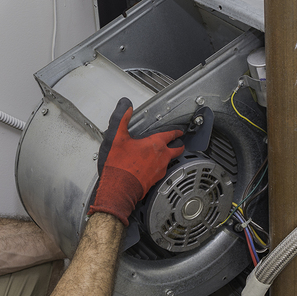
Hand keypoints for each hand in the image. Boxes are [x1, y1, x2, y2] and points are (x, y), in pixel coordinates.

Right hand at [88, 98, 183, 224]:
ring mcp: (160, 170)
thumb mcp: (117, 138)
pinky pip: (162, 171)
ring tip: (164, 154)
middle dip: (178, 145)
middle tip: (179, 142)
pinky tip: (152, 167)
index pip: (171, 135)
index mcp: (155, 145)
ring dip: (169, 156)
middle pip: (177, 149)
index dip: (176, 131)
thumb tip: (126, 106)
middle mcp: (161, 157)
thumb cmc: (119, 166)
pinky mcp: (155, 181)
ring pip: (170, 161)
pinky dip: (160, 167)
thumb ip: (122, 119)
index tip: (179, 131)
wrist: (119, 189)